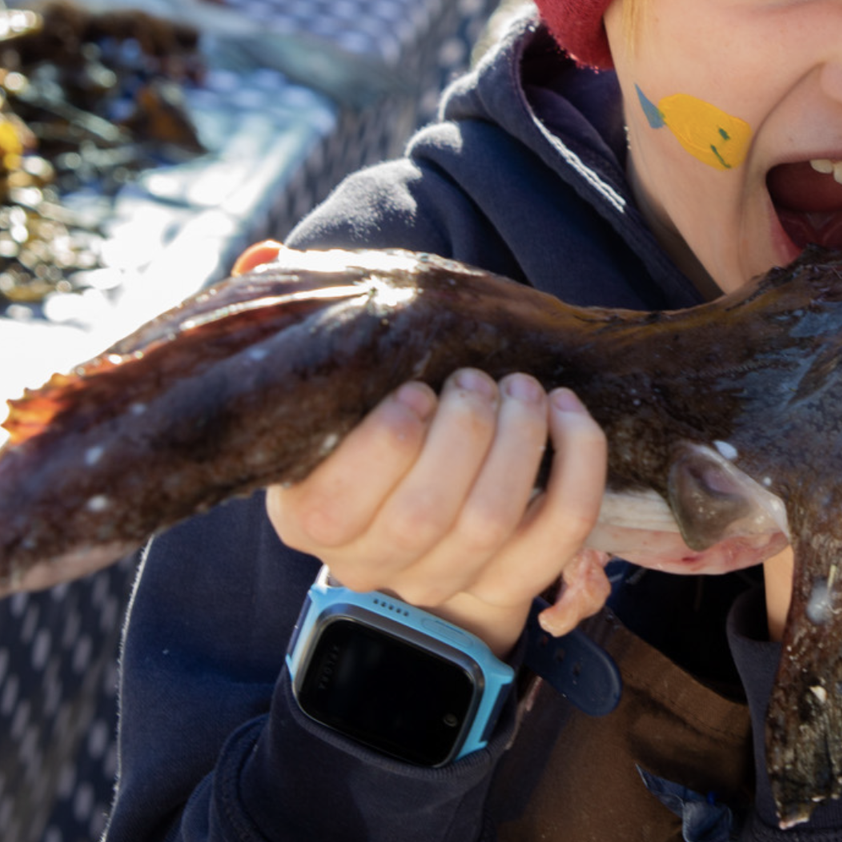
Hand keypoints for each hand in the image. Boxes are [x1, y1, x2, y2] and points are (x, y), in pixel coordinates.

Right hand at [246, 238, 609, 655]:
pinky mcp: (511, 583)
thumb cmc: (368, 422)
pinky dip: (577, 469)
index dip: (385, 444)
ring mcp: (442, 579)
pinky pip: (558, 535)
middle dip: (464, 433)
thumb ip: (296, 327)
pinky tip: (569, 414)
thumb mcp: (326, 385)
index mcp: (308, 516)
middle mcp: (369, 563)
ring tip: (524, 388)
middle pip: (423, 514)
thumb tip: (264, 259)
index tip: (416, 389)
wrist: (423, 518)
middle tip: (477, 380)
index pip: (336, 506)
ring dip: (519, 443)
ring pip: (489, 522)